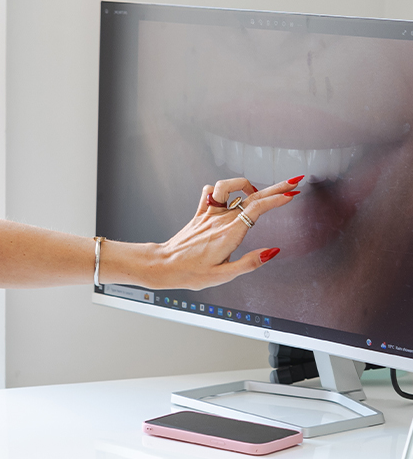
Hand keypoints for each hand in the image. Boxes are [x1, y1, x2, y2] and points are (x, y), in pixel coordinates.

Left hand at [147, 175, 301, 289]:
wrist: (164, 265)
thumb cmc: (191, 273)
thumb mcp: (224, 275)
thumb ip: (250, 263)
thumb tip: (272, 252)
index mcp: (229, 234)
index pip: (257, 209)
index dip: (276, 199)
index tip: (292, 195)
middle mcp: (220, 219)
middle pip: (252, 196)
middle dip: (275, 188)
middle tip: (294, 182)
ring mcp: (209, 214)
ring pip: (229, 188)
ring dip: (245, 184)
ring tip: (258, 192)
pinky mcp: (200, 213)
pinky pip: (210, 192)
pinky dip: (222, 189)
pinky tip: (229, 196)